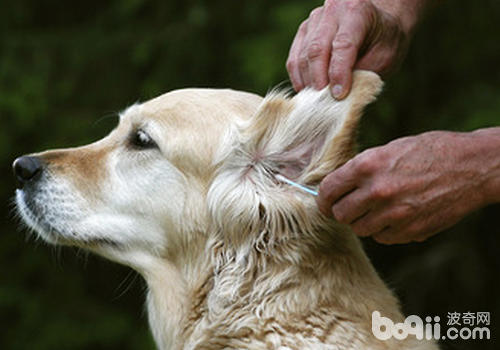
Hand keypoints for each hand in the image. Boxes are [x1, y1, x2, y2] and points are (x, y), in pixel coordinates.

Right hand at [286, 0, 420, 98]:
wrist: (378, 24)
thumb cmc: (384, 42)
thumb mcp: (385, 57)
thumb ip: (363, 73)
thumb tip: (338, 96)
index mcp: (357, 10)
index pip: (343, 45)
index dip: (339, 73)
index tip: (339, 95)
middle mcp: (332, 10)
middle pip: (317, 49)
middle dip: (318, 80)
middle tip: (322, 102)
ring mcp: (314, 20)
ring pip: (302, 56)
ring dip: (308, 82)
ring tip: (316, 101)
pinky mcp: (303, 32)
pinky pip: (294, 59)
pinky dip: (299, 79)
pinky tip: (307, 92)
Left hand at [316, 131, 498, 243]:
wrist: (472, 167)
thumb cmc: (431, 151)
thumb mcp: (390, 149)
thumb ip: (362, 168)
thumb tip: (340, 186)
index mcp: (368, 165)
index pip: (328, 190)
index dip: (323, 199)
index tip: (326, 202)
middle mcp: (377, 191)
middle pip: (340, 214)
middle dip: (341, 211)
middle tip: (349, 207)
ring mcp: (394, 213)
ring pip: (360, 229)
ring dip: (363, 221)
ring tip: (377, 209)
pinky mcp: (410, 231)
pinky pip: (382, 238)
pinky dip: (384, 231)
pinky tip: (395, 216)